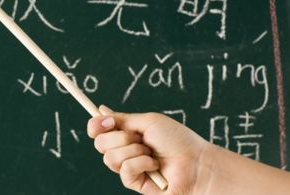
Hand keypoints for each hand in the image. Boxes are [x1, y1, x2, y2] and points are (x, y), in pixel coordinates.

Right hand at [87, 106, 210, 193]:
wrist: (197, 163)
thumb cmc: (178, 140)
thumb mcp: (149, 121)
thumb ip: (122, 118)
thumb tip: (100, 110)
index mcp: (127, 133)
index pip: (99, 130)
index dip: (96, 125)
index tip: (106, 121)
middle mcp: (125, 150)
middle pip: (100, 143)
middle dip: (118, 138)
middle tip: (138, 137)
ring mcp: (129, 166)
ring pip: (109, 158)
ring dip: (132, 151)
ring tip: (151, 152)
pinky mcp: (135, 182)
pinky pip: (124, 170)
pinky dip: (140, 163)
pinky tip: (154, 165)